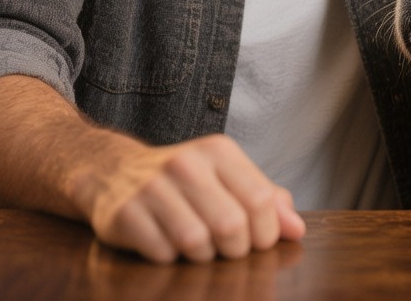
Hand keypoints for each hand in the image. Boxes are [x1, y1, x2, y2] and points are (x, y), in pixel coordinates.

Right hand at [77, 133, 305, 263]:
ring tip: (194, 246)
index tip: (256, 243)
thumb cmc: (183, 182)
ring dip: (200, 258)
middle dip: (234, 251)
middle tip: (224, 250)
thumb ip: (265, 200)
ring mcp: (153, 186)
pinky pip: (162, 254)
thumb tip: (296, 229)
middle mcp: (186, 163)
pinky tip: (164, 244)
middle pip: (231, 226)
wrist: (113, 172)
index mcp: (218, 151)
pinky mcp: (125, 213)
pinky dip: (169, 259)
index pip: (260, 199)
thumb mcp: (226, 178)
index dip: (266, 233)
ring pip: (196, 243)